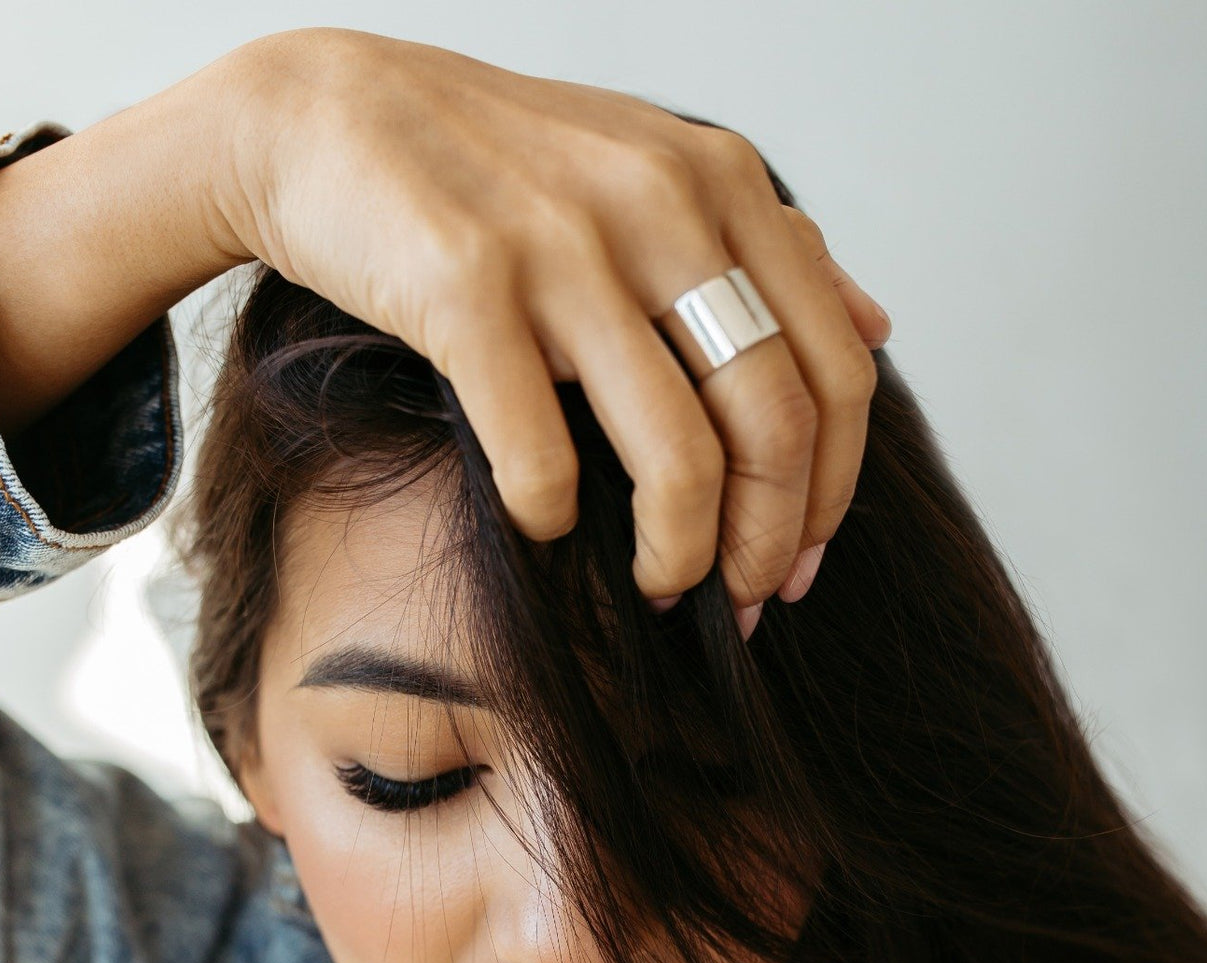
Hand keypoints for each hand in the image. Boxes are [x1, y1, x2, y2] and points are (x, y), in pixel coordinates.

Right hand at [211, 28, 888, 617]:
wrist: (327, 115)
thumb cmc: (496, 164)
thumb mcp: (657, 172)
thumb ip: (772, 249)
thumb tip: (879, 327)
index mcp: (723, 185)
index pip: (837, 373)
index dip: (829, 494)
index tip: (797, 565)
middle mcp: (661, 207)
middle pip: (775, 424)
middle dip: (766, 544)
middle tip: (735, 604)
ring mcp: (564, 247)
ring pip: (678, 457)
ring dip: (679, 557)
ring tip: (659, 590)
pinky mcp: (465, 291)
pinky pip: (541, 458)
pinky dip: (551, 523)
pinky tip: (543, 529)